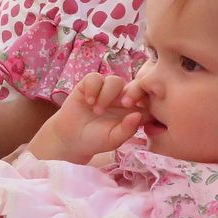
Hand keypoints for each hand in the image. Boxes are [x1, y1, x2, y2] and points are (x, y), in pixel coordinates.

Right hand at [27, 73, 143, 162]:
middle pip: (133, 85)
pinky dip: (93, 88)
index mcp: (132, 110)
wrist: (70, 139)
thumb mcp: (113, 139)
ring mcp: (105, 90)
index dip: (147, 99)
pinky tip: (88, 101)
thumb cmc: (96, 140)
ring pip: (115, 80)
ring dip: (107, 94)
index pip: (146, 99)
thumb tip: (138, 115)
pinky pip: (95, 77)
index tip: (141, 107)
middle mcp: (121, 98)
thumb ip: (127, 130)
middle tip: (125, 104)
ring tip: (97, 111)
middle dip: (132, 92)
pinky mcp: (89, 85)